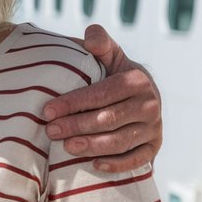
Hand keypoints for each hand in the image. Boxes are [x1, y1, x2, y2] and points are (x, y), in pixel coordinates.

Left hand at [42, 24, 161, 171]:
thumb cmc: (114, 73)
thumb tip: (91, 36)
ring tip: (66, 147)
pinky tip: (94, 165)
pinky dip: (117, 164)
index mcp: (137, 81)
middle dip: (77, 126)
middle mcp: (150, 105)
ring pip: (121, 141)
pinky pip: (137, 160)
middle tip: (51, 131)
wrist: (140, 95)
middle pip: (109, 120)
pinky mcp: (154, 147)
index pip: (102, 94)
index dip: (73, 103)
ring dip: (92, 146)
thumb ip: (100, 43)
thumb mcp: (110, 55)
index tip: (47, 111)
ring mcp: (154, 128)